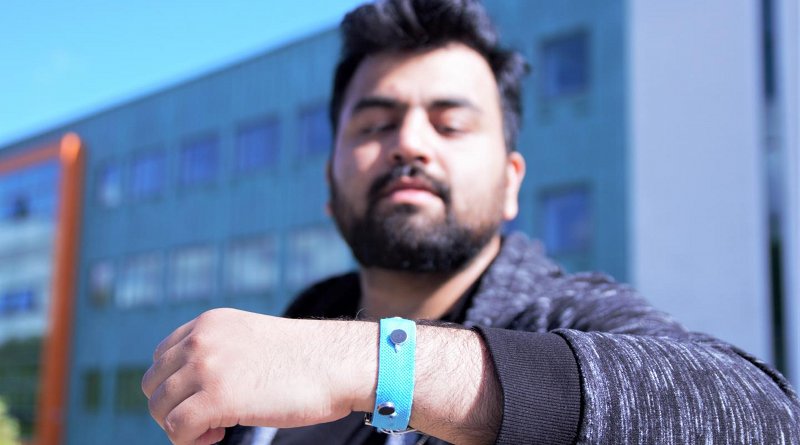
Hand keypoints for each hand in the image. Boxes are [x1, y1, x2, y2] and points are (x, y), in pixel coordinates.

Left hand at [141, 308, 376, 444]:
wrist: (337, 363)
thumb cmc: (305, 359)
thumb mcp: (252, 341)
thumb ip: (220, 352)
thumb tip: (195, 387)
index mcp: (209, 323)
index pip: (162, 357)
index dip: (177, 386)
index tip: (206, 398)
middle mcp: (201, 340)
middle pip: (154, 384)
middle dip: (175, 407)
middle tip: (210, 419)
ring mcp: (206, 368)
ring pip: (160, 409)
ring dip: (183, 426)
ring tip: (218, 428)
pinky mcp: (215, 398)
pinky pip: (176, 429)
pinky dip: (190, 441)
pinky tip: (220, 435)